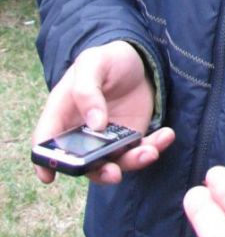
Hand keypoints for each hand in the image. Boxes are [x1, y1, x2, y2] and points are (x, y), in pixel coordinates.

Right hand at [32, 40, 173, 184]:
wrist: (138, 61)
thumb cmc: (106, 60)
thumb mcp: (93, 63)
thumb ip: (87, 90)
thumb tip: (95, 124)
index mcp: (63, 113)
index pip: (46, 140)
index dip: (44, 160)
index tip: (49, 176)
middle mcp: (82, 133)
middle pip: (83, 163)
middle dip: (99, 172)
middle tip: (114, 172)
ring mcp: (106, 140)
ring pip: (115, 163)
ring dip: (132, 162)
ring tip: (150, 151)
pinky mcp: (130, 139)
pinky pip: (141, 150)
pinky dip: (154, 147)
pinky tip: (166, 135)